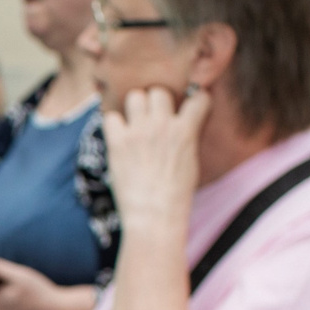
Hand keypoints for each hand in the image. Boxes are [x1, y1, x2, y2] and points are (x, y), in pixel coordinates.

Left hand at [102, 85, 208, 241]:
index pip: (198, 97)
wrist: (154, 217)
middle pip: (158, 92)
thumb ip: (187, 137)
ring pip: (135, 97)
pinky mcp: (118, 143)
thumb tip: (183, 123)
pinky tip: (118, 137)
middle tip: (152, 118)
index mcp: (186, 131)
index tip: (188, 107)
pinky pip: (111, 117)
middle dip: (156, 102)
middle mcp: (163, 126)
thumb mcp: (191, 162)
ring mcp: (139, 132)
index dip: (193, 100)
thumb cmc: (175, 196)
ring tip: (134, 124)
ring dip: (134, 108)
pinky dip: (113, 124)